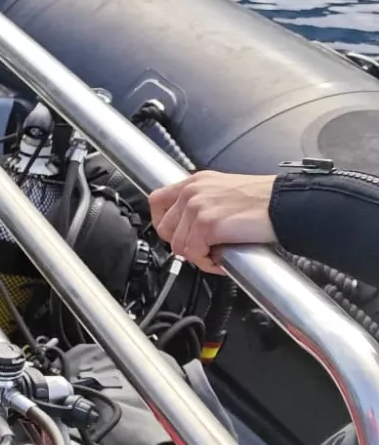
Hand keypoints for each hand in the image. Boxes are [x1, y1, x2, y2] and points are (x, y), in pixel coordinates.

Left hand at [147, 171, 276, 272]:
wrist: (285, 204)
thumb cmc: (264, 201)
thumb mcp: (224, 191)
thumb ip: (202, 203)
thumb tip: (189, 227)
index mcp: (195, 182)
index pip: (157, 200)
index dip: (162, 222)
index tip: (175, 234)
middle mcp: (192, 192)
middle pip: (164, 228)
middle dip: (181, 244)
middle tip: (201, 249)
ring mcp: (197, 207)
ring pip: (178, 245)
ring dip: (196, 256)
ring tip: (216, 255)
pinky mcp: (207, 224)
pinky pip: (194, 253)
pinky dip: (207, 262)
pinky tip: (221, 258)